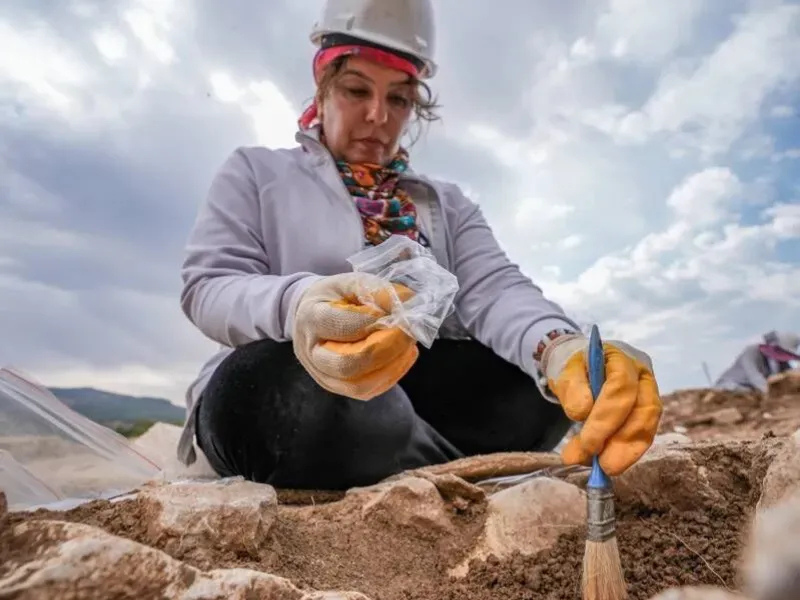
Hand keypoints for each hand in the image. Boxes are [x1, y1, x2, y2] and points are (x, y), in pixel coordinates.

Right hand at [292, 272, 418, 399]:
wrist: (306, 315)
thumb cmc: (331, 296)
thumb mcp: (350, 282)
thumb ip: (377, 290)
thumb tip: (408, 303)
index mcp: (312, 317)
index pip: (345, 326)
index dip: (377, 321)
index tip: (402, 310)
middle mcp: (311, 351)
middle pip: (348, 364)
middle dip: (387, 349)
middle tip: (409, 332)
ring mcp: (321, 374)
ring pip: (358, 386)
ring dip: (391, 367)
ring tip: (408, 346)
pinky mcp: (334, 386)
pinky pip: (365, 391)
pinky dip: (390, 376)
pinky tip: (402, 356)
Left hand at [541, 334, 662, 475]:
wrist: (584, 367)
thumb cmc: (577, 369)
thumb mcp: (566, 372)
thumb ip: (571, 388)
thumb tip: (581, 413)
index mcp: (620, 358)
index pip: (620, 385)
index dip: (606, 417)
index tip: (587, 442)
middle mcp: (642, 374)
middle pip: (641, 407)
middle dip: (618, 439)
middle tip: (598, 464)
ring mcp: (649, 393)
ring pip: (647, 423)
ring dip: (627, 451)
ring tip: (605, 469)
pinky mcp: (647, 412)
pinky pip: (644, 434)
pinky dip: (628, 452)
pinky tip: (611, 464)